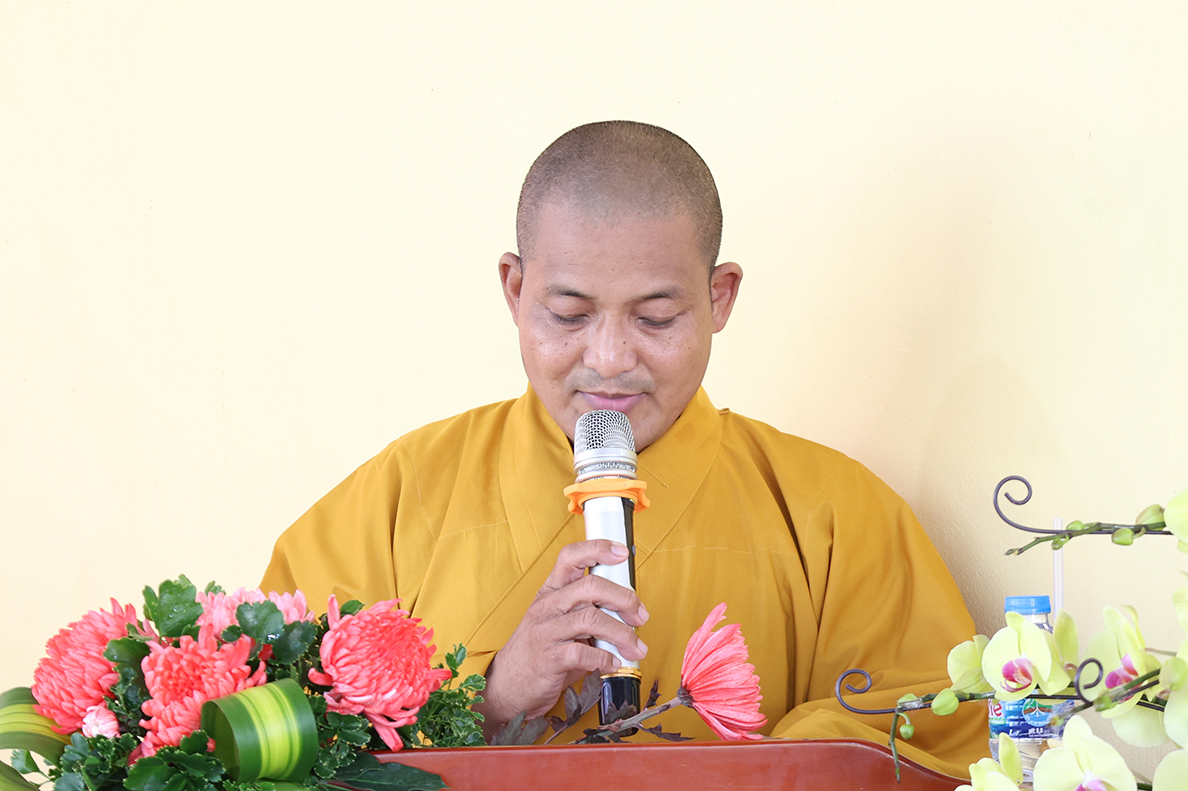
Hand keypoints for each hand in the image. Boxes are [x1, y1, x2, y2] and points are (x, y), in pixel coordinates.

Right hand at [475, 539, 648, 736]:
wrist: (507, 687)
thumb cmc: (540, 653)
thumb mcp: (561, 624)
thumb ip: (588, 613)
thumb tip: (628, 612)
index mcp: (550, 592)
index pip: (571, 557)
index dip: (598, 549)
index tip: (622, 553)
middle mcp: (547, 607)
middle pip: (591, 586)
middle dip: (624, 599)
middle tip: (640, 616)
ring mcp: (544, 632)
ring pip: (591, 619)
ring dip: (622, 634)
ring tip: (634, 647)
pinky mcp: (547, 660)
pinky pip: (583, 653)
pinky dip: (605, 659)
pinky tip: (613, 663)